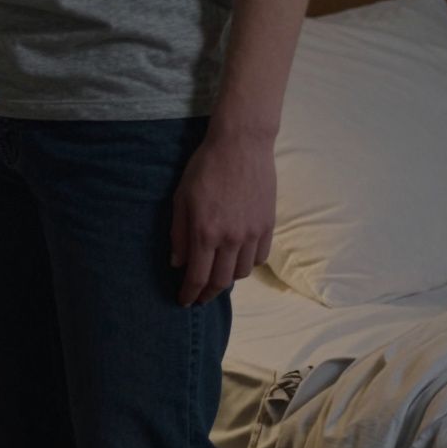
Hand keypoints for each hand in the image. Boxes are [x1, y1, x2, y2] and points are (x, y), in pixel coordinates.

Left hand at [171, 128, 275, 306]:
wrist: (241, 146)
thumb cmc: (205, 168)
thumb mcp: (181, 198)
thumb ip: (178, 233)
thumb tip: (177, 263)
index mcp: (205, 233)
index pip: (197, 276)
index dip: (190, 293)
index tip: (184, 301)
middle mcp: (231, 239)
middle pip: (221, 281)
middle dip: (208, 294)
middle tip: (199, 297)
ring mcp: (253, 234)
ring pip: (242, 272)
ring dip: (228, 280)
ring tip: (216, 277)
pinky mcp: (269, 225)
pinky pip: (260, 258)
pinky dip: (247, 265)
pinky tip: (237, 261)